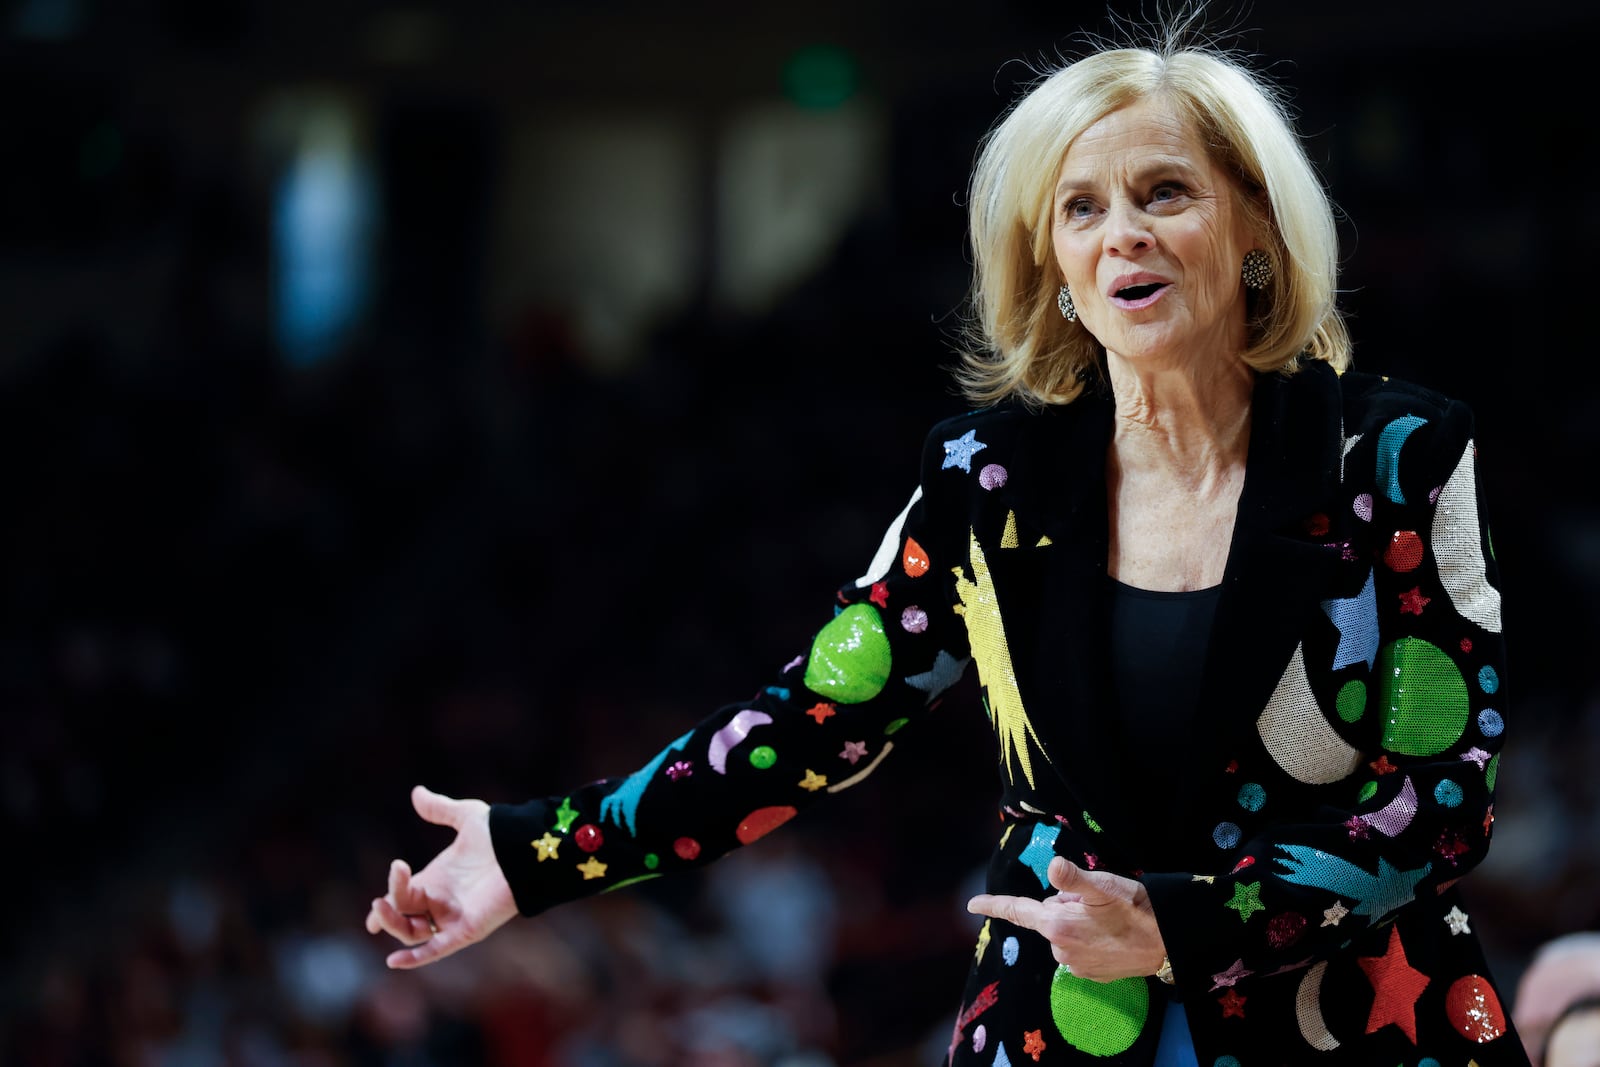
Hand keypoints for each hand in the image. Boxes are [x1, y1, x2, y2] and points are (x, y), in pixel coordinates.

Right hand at [365, 785, 518, 968]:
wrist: (524, 848)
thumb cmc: (500, 834)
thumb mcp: (466, 818)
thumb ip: (440, 809)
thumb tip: (416, 793)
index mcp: (436, 880)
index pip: (402, 899)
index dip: (385, 905)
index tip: (371, 910)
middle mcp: (440, 902)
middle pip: (403, 914)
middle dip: (388, 905)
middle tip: (388, 883)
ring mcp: (451, 918)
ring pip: (412, 933)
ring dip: (393, 924)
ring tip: (381, 905)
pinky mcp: (465, 930)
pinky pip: (436, 950)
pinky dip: (415, 959)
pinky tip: (393, 961)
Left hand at [966, 856, 1164, 980]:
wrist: (1168, 943)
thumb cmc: (1135, 909)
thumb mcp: (1103, 887)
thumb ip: (1073, 878)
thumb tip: (1053, 865)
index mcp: (1057, 926)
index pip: (1017, 912)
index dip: (993, 905)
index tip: (970, 904)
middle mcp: (1060, 950)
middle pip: (1049, 917)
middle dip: (1065, 906)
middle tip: (1097, 902)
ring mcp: (1075, 966)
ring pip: (1065, 932)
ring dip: (1078, 922)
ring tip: (1108, 918)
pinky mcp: (1091, 975)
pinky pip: (1079, 949)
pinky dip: (1089, 939)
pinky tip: (1111, 935)